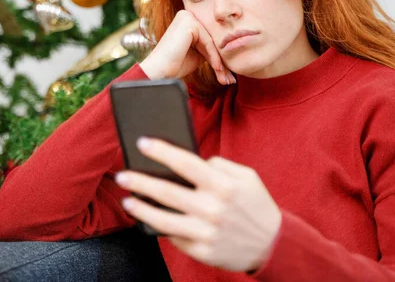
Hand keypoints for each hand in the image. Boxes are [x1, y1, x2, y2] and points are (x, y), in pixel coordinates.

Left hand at [114, 137, 281, 271]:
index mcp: (223, 185)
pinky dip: (159, 228)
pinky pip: (175, 238)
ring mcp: (206, 232)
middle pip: (166, 191)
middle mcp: (213, 208)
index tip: (141, 143)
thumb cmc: (256, 205)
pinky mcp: (203, 251)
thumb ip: (220, 165)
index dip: (160, 151)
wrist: (272, 244)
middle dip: (139, 181)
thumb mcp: (247, 176)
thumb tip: (192, 161)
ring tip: (126, 200)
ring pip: (163, 219)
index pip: (184, 162)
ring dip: (141, 209)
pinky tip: (148, 220)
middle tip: (122, 175)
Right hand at [139, 10, 235, 84]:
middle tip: (229, 79)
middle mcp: (187, 16)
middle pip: (211, 40)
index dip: (218, 58)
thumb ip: (208, 49)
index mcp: (187, 21)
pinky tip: (217, 69)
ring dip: (220, 62)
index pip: (208, 40)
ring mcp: (187, 17)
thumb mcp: (197, 55)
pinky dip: (214, 57)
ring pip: (211, 42)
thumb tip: (228, 52)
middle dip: (221, 62)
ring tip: (226, 78)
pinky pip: (208, 42)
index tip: (226, 75)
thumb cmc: (174, 65)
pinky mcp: (189, 23)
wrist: (159, 71)